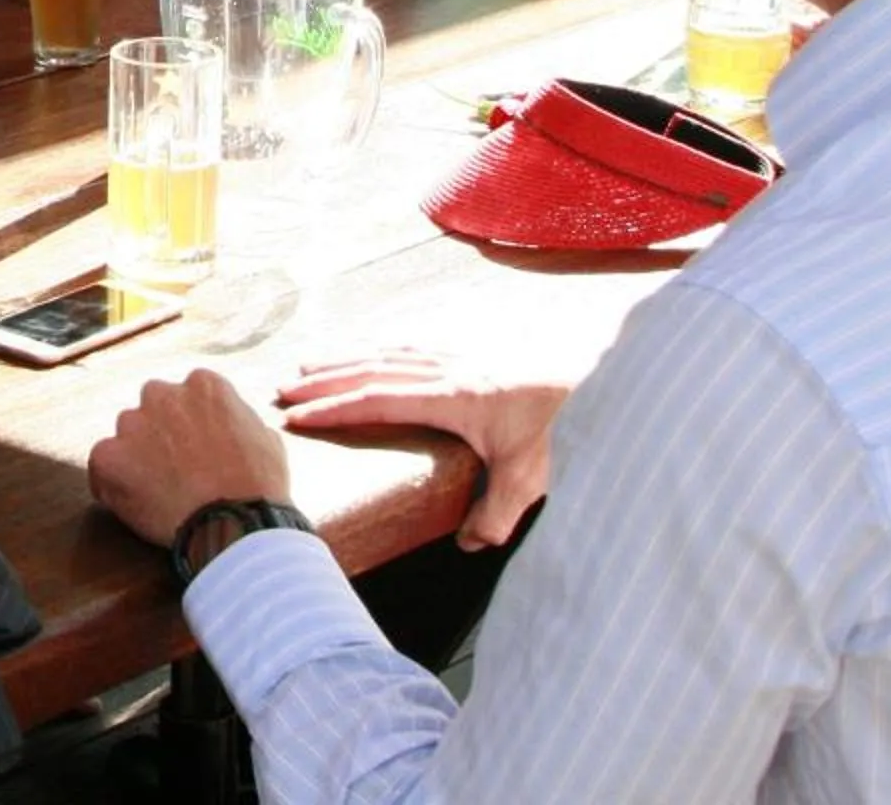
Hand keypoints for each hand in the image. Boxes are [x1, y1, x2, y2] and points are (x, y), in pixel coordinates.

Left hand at [87, 369, 289, 547]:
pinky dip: (112, 483)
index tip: (198, 451)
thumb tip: (228, 424)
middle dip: (161, 435)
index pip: (188, 397)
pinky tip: (136, 504)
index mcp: (203, 385)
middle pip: (153, 410)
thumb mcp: (265, 437)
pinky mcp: (108, 456)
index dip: (192, 427)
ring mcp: (131, 424)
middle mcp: (161, 394)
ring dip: (137, 457)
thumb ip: (237, 419)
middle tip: (176, 471)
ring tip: (161, 493)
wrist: (235, 523)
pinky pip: (102, 466)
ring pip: (127, 436)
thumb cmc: (258, 486)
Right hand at [277, 346, 567, 549]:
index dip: (334, 409)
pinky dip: (383, 349)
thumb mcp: (531, 479)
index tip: (296, 415)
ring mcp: (462, 358)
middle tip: (284, 389)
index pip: (377, 400)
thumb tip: (467, 544)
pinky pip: (415, 346)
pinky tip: (377, 352)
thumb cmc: (568, 428)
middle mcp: (450, 370)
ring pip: (390, 352)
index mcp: (452, 397)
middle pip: (372, 369)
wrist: (606, 385)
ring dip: (347, 359)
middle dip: (325, 380)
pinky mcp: (476, 356)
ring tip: (313, 365)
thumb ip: (495, 514)